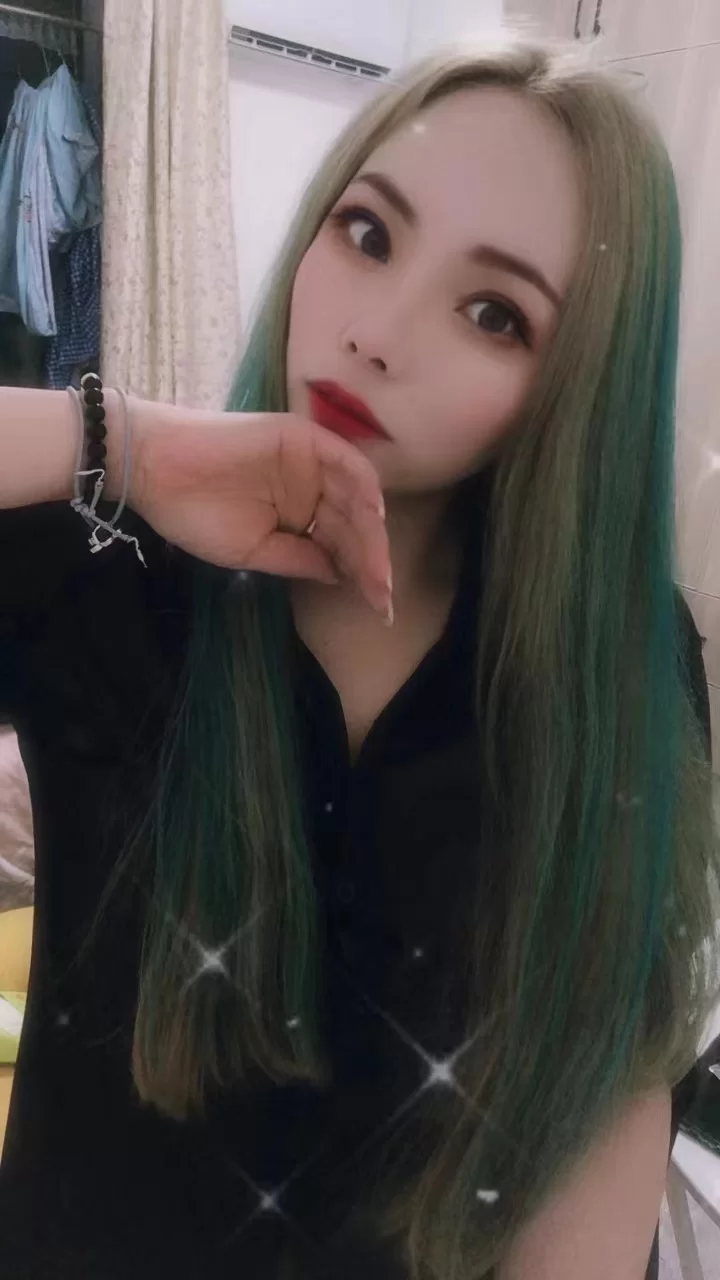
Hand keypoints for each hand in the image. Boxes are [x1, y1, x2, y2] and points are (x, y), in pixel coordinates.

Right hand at [129, 402, 391, 618]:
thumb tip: (339, 575)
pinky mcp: (302, 437)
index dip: (361, 574)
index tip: (376, 607)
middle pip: (354, 523)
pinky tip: (374, 517)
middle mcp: (311, 486)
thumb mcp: (252, 551)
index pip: (341, 543)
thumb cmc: (194, 513)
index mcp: (299, 513)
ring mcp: (310, 461)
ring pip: (355, 496)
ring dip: (372, 533)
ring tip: (378, 572)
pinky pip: (344, 460)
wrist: (155, 470)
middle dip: (372, 561)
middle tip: (383, 597)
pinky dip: (362, 485)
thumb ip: (298, 559)